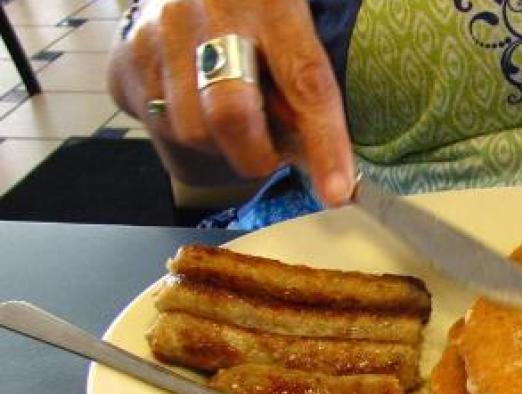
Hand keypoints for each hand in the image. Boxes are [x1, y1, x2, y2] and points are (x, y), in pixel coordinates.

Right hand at [108, 0, 355, 205]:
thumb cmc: (248, 9)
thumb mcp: (287, 23)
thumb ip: (301, 78)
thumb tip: (311, 151)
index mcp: (268, 2)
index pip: (304, 82)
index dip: (324, 143)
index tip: (337, 190)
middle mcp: (205, 13)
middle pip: (232, 114)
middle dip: (258, 155)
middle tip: (271, 154)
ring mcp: (157, 37)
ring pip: (194, 131)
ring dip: (221, 144)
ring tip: (229, 114)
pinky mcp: (126, 62)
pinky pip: (162, 130)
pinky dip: (189, 135)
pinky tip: (196, 104)